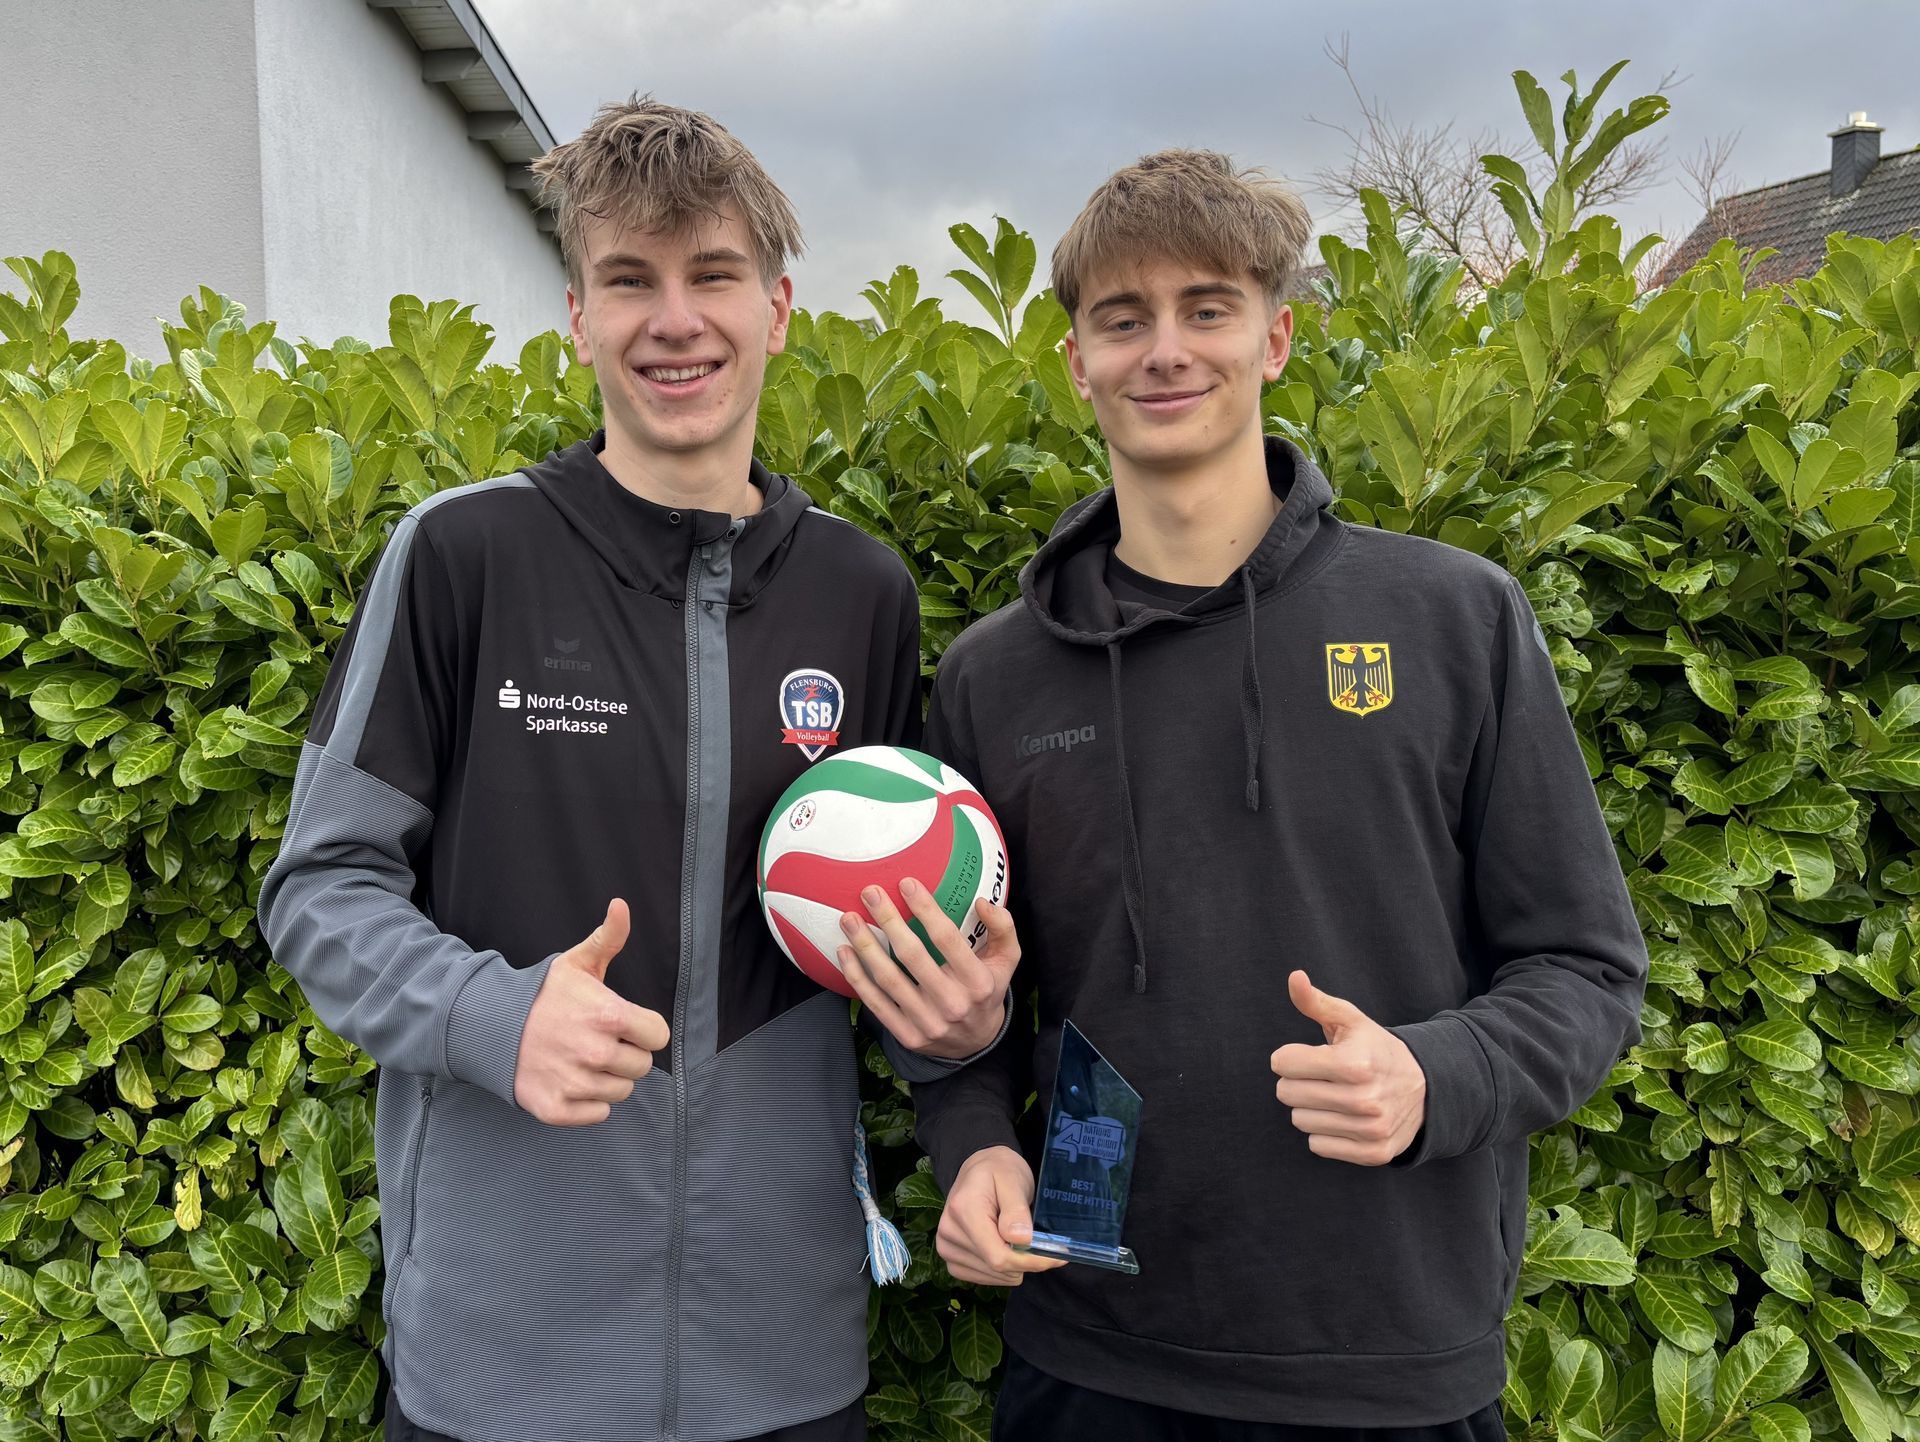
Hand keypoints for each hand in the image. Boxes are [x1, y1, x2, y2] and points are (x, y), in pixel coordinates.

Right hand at [514, 899, 670, 1125]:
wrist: (488, 1025)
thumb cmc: (542, 995)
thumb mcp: (577, 962)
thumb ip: (609, 937)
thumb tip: (622, 905)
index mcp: (610, 1016)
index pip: (658, 1036)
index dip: (644, 1029)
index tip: (623, 1023)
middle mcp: (596, 1053)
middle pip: (641, 1067)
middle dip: (625, 1054)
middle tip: (597, 1040)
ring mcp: (575, 1083)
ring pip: (621, 1092)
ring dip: (607, 1078)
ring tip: (581, 1058)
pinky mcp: (557, 1109)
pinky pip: (598, 1114)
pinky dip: (588, 1102)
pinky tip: (570, 1079)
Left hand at [837, 878, 1018, 1058]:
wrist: (976, 1044)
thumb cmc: (986, 990)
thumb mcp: (1007, 960)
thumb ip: (1002, 928)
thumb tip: (982, 902)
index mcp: (978, 982)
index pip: (947, 939)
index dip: (925, 909)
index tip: (906, 884)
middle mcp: (952, 1003)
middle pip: (912, 955)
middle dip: (888, 919)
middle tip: (870, 892)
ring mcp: (927, 1022)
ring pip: (888, 979)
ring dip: (865, 945)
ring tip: (849, 919)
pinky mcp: (907, 1035)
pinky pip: (875, 1003)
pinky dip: (857, 977)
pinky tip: (845, 953)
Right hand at [936, 1146, 1066, 1285]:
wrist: (979, 1170)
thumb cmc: (999, 1170)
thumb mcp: (1013, 1180)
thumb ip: (1016, 1209)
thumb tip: (1021, 1240)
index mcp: (962, 1210)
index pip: (998, 1256)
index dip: (1030, 1261)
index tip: (1057, 1256)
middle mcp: (948, 1232)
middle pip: (997, 1267)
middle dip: (1026, 1261)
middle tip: (1045, 1245)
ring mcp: (946, 1248)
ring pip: (993, 1276)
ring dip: (1014, 1266)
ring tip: (1019, 1239)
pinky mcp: (951, 1260)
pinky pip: (984, 1278)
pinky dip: (1002, 1270)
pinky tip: (1006, 1248)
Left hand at [1271, 970, 1426, 1164]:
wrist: (1425, 1087)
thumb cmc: (1375, 1048)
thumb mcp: (1350, 1020)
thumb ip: (1316, 1001)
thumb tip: (1294, 976)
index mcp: (1353, 1063)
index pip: (1282, 1063)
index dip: (1290, 1056)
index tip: (1307, 1054)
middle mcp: (1364, 1099)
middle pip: (1286, 1093)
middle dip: (1297, 1081)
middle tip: (1321, 1076)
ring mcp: (1370, 1129)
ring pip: (1299, 1121)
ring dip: (1310, 1108)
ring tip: (1334, 1096)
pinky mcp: (1374, 1153)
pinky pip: (1317, 1146)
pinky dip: (1325, 1132)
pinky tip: (1344, 1118)